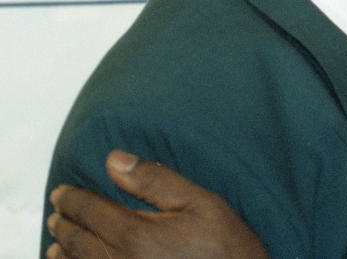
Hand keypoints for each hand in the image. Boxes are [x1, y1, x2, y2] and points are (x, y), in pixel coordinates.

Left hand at [46, 150, 268, 258]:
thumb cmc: (226, 248)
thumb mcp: (200, 204)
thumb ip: (155, 181)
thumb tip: (114, 160)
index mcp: (135, 236)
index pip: (90, 212)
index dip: (72, 199)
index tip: (62, 192)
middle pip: (77, 241)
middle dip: (64, 222)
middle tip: (58, 211)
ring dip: (62, 252)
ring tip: (56, 242)